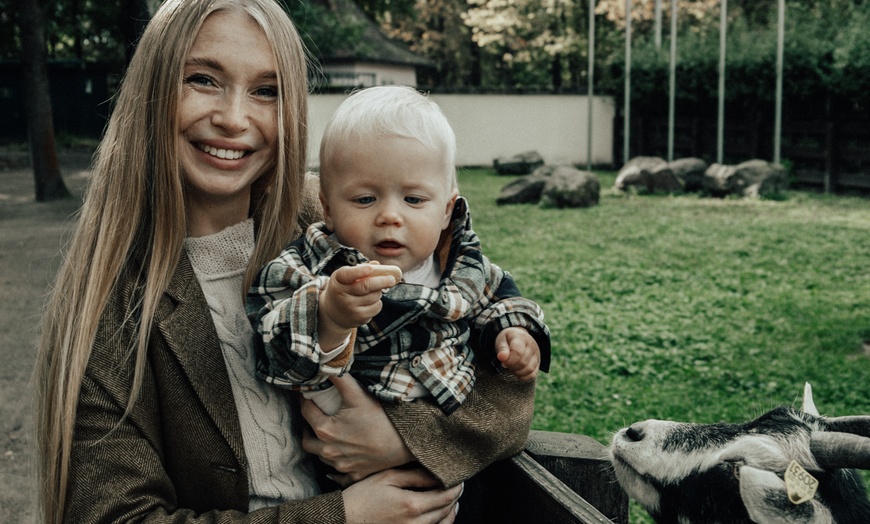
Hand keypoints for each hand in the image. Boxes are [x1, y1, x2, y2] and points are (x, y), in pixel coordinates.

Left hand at [301, 374, 413, 484]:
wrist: (405, 442)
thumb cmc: (381, 418)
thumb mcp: (357, 394)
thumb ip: (338, 378)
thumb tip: (324, 364)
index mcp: (325, 431)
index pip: (305, 412)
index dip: (305, 400)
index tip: (308, 393)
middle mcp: (329, 452)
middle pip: (307, 440)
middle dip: (308, 427)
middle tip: (316, 416)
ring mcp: (341, 466)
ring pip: (321, 456)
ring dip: (321, 445)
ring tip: (330, 432)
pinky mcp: (354, 475)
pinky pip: (337, 474)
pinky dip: (335, 466)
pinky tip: (341, 454)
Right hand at [318, 263, 400, 348]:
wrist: (333, 312)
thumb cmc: (344, 288)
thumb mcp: (346, 277)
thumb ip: (360, 269)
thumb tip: (377, 264)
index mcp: (338, 280)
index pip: (348, 275)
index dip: (359, 272)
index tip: (370, 269)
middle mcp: (341, 294)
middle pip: (366, 286)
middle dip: (382, 281)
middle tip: (392, 279)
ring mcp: (349, 307)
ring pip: (374, 296)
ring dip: (379, 292)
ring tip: (372, 292)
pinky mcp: (358, 318)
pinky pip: (376, 307)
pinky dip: (378, 303)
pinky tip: (370, 302)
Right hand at [343, 468, 460, 523]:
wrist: (344, 518)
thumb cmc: (363, 495)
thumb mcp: (388, 478)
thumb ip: (414, 476)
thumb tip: (435, 473)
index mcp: (412, 505)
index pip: (445, 496)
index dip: (456, 487)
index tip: (460, 478)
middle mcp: (415, 523)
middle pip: (446, 511)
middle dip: (455, 498)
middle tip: (458, 486)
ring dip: (450, 513)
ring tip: (453, 501)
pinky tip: (439, 516)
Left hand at [495, 327, 539, 380]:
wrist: (518, 338)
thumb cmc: (508, 340)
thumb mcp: (501, 340)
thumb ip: (502, 349)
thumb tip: (502, 357)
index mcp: (521, 338)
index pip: (518, 352)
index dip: (509, 360)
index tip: (503, 361)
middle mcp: (532, 346)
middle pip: (523, 362)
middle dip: (512, 366)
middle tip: (506, 363)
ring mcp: (537, 355)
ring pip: (529, 370)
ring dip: (517, 372)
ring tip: (511, 366)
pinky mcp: (538, 364)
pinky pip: (532, 375)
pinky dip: (522, 376)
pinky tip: (517, 371)